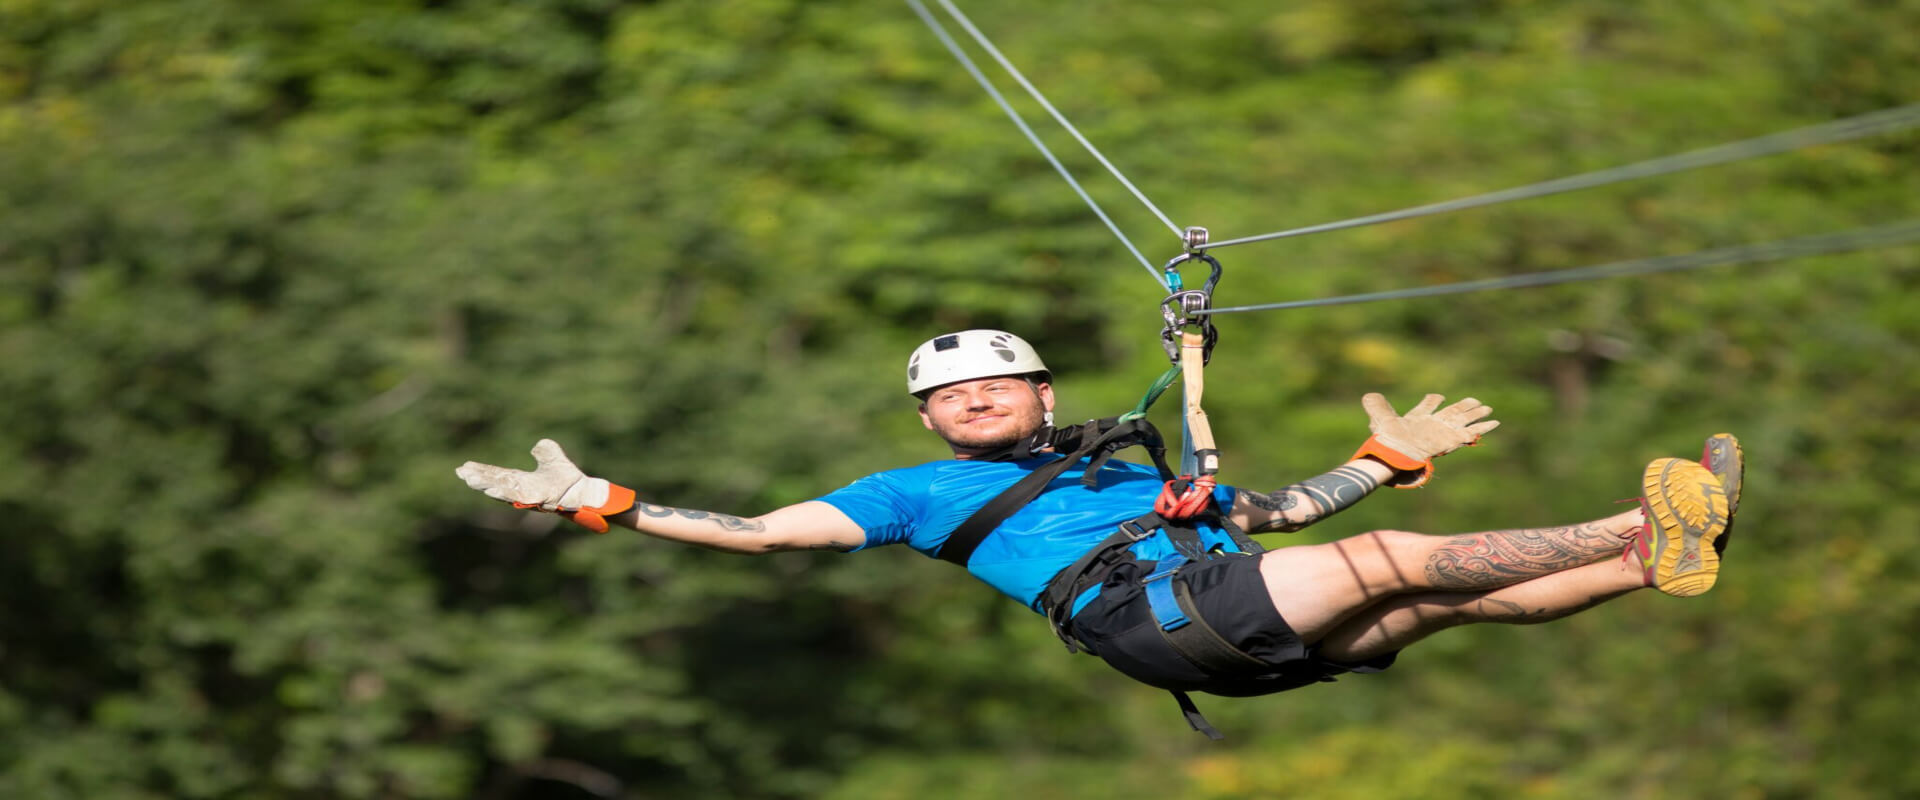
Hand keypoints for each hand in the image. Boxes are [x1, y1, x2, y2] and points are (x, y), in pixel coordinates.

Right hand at [455, 439, 634, 531]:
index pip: (498, 476)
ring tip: (470, 480)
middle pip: (496, 483)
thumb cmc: (570, 480)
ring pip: (503, 491)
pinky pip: (519, 496)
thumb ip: (545, 451)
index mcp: (524, 482)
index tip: (465, 468)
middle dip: (479, 479)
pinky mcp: (539, 499)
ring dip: (487, 485)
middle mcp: (523, 491)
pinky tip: (491, 490)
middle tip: (460, 473)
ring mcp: (530, 497)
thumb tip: (539, 444)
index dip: (483, 472)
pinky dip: (504, 493)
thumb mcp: (554, 459)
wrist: (586, 492)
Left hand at [1352, 393, 1498, 487]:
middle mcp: (1433, 425)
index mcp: (1417, 419)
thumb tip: (1369, 395)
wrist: (1395, 453)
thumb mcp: (1379, 418)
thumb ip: (1376, 406)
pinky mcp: (1451, 440)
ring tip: (1488, 408)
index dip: (1432, 401)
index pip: (1427, 407)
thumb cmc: (1386, 439)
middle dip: (1463, 407)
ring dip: (1475, 414)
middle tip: (1476, 401)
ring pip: (1463, 420)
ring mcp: (1444, 432)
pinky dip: (1482, 428)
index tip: (1438, 396)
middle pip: (1452, 413)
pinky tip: (1495, 422)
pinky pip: (1470, 432)